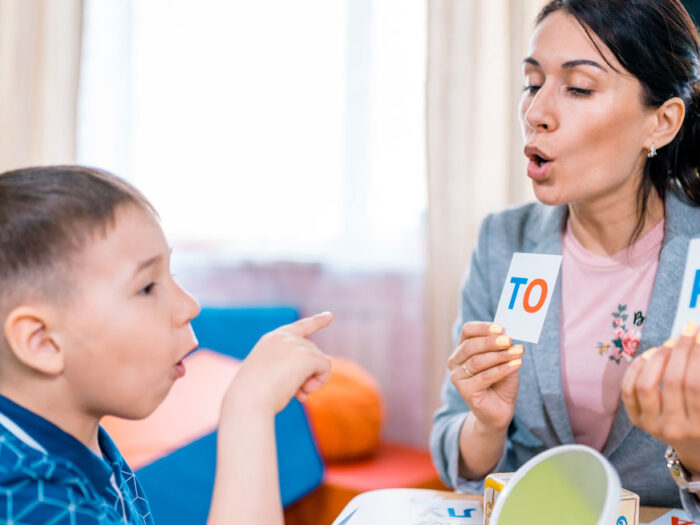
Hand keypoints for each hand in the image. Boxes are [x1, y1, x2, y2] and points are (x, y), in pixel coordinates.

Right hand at [224, 312, 332, 414]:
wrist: (248, 401)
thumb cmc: (255, 396)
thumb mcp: (269, 375)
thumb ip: (289, 367)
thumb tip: (315, 373)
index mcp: (272, 340)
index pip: (300, 327)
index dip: (317, 322)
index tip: (330, 316)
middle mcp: (284, 337)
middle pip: (313, 352)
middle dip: (307, 374)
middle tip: (290, 391)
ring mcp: (295, 344)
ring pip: (320, 361)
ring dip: (311, 380)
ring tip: (293, 392)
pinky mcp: (306, 355)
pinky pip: (326, 368)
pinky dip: (319, 382)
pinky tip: (302, 392)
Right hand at [447, 321, 523, 431]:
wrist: (500, 409)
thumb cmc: (501, 382)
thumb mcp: (504, 360)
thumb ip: (504, 348)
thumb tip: (508, 336)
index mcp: (462, 348)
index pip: (468, 331)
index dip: (483, 327)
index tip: (501, 327)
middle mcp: (455, 361)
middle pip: (470, 345)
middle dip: (491, 341)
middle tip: (510, 340)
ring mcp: (457, 377)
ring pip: (477, 361)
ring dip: (500, 356)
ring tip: (518, 352)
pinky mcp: (465, 391)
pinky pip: (484, 377)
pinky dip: (502, 370)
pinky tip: (516, 365)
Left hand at [621, 321, 699, 476]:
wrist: (695, 447)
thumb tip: (699, 341)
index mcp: (699, 427)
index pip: (695, 385)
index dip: (696, 355)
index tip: (698, 335)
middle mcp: (674, 429)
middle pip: (672, 381)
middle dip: (680, 351)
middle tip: (686, 332)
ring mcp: (652, 426)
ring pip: (645, 384)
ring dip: (657, 358)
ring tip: (668, 343)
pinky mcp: (637, 420)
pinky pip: (628, 390)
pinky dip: (636, 369)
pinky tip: (649, 355)